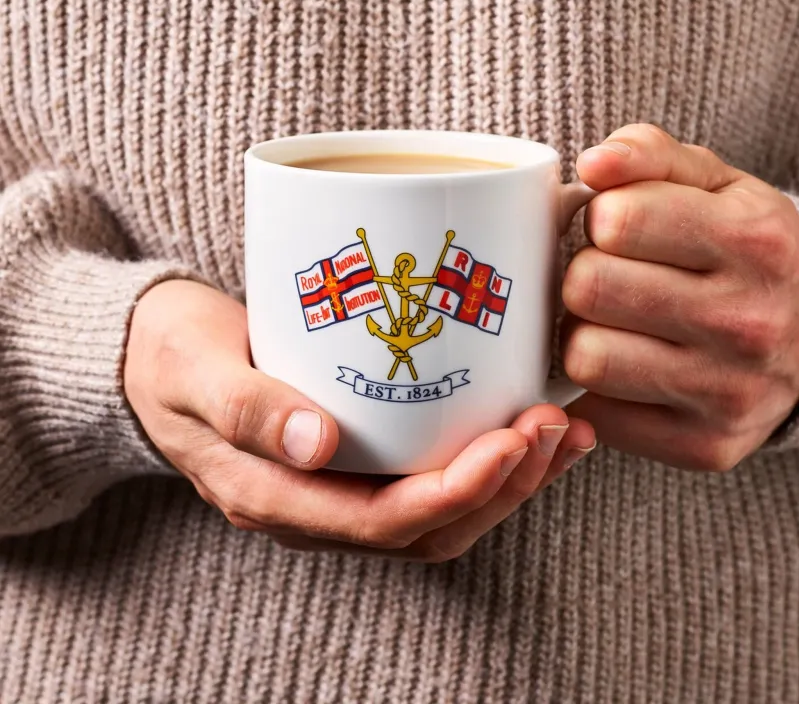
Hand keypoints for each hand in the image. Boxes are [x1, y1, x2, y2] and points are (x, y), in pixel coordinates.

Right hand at [124, 280, 594, 561]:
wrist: (154, 357)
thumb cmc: (171, 357)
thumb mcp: (195, 371)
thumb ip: (246, 409)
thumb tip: (316, 444)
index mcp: (276, 496)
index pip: (384, 524)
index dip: (456, 493)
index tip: (510, 441)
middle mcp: (317, 504)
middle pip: (429, 526)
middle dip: (502, 486)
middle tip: (551, 426)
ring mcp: (338, 484)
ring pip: (439, 509)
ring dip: (507, 478)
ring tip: (560, 429)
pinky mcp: (356, 454)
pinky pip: (428, 472)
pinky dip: (484, 455)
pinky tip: (521, 419)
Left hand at [562, 124, 798, 470]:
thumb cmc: (742, 253)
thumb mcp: (714, 185)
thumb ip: (649, 155)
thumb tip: (593, 164)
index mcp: (754, 241)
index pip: (616, 220)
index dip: (601, 220)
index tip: (618, 230)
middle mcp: (749, 321)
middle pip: (588, 287)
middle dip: (585, 277)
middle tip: (609, 281)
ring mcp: (729, 392)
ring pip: (586, 356)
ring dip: (583, 336)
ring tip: (614, 326)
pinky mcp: (703, 444)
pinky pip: (596, 414)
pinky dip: (596, 390)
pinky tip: (624, 370)